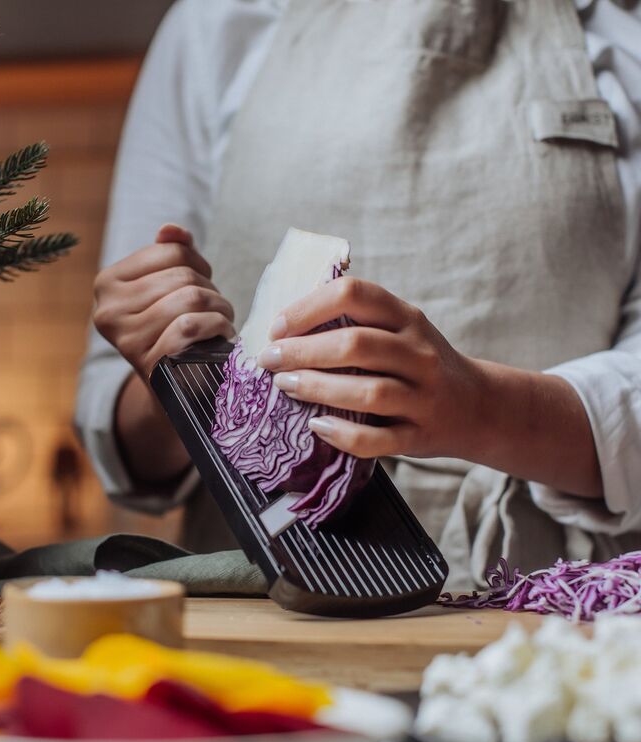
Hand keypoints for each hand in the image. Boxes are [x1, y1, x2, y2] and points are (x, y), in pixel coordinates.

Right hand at [94, 224, 234, 485]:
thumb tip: (172, 230)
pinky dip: (217, 327)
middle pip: (182, 276)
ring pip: (189, 299)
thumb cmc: (171, 329)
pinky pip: (190, 327)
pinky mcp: (148, 360)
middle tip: (216, 307)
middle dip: (210, 289)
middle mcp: (107, 310)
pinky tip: (223, 334)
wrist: (171, 388)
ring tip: (222, 319)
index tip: (203, 280)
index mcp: (107, 284)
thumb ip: (169, 253)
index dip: (197, 263)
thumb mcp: (165, 289)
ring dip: (219, 308)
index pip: (169, 252)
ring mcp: (126, 338)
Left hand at [258, 277, 482, 459]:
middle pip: (356, 345)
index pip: (355, 295)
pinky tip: (317, 426)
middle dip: (302, 351)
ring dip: (318, 388)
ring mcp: (424, 396)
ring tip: (285, 386)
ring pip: (368, 390)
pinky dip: (344, 434)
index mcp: (407, 319)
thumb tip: (288, 323)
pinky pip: (379, 438)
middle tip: (269, 360)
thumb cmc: (421, 366)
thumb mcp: (402, 331)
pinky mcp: (421, 436)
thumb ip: (360, 322)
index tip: (277, 327)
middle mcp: (419, 353)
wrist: (480, 407)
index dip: (309, 308)